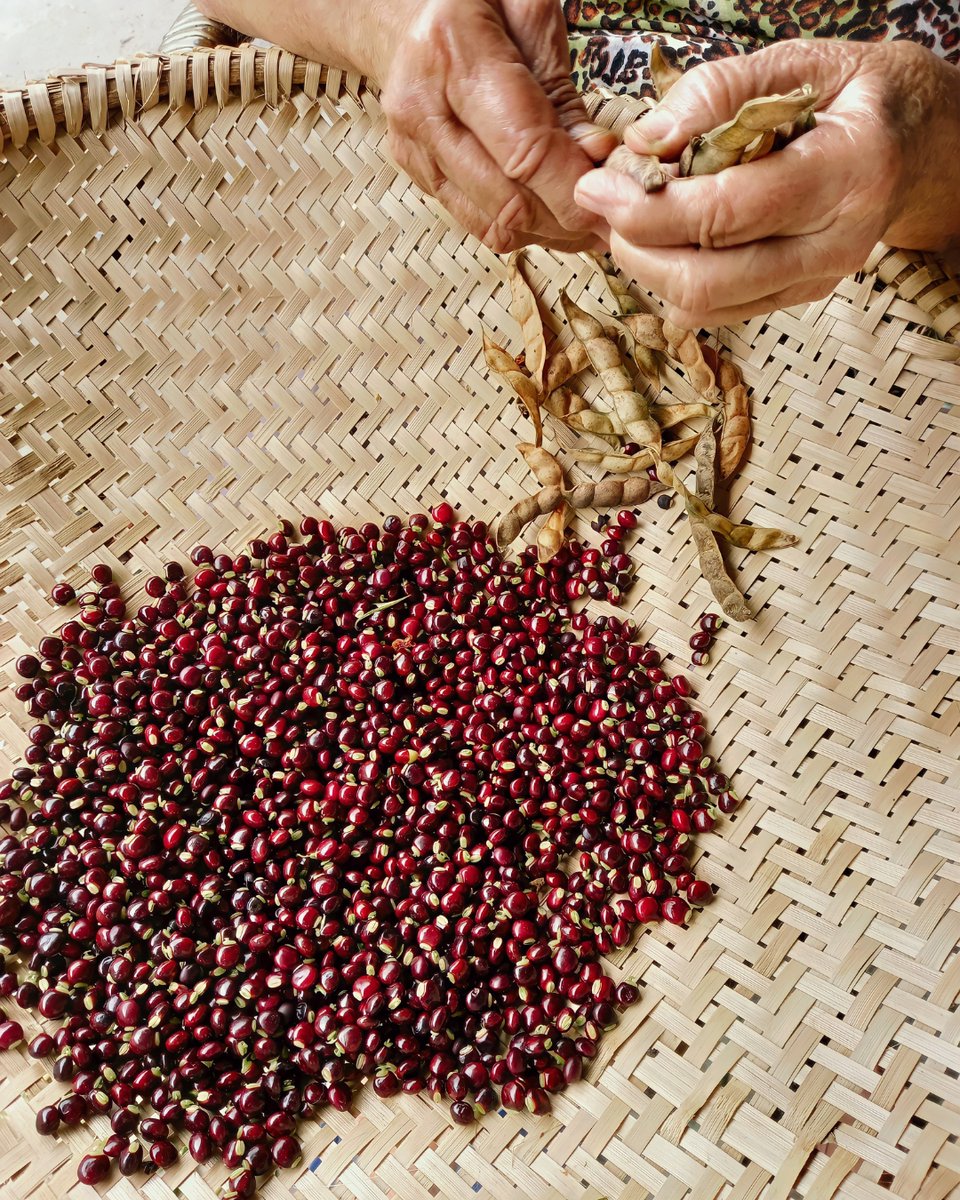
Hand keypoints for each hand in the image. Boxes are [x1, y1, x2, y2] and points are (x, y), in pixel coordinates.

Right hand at [378, 0, 616, 251]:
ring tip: (584, 217)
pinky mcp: (416, 174)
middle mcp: (422, 106)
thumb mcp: (531, 13)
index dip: (571, 188)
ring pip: (493, 223)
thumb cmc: (481, 2)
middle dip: (566, 218)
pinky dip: (522, 227)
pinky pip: (478, 223)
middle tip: (608, 215)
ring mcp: (413, 147)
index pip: (523, 151)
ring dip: (547, 231)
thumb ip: (562, 88)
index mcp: (453, 51)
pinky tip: (550, 212)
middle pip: (508, 200)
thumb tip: (593, 154)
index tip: (611, 196)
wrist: (410, 11)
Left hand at [574, 40, 959, 326]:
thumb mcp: (798, 63)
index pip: (729, 214)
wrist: (916, 142)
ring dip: (649, 269)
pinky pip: (717, 311)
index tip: (602, 187)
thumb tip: (646, 140)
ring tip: (627, 220)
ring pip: (707, 306)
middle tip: (605, 207)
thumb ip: (719, 92)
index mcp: (848, 171)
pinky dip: (672, 281)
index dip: (652, 209)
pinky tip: (660, 239)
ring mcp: (817, 280)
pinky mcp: (795, 297)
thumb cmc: (856, 95)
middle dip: (638, 248)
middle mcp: (836, 242)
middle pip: (709, 280)